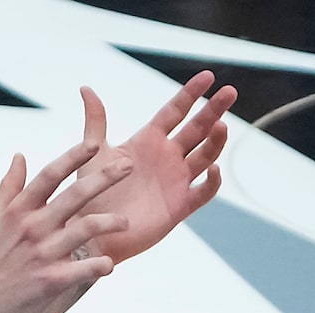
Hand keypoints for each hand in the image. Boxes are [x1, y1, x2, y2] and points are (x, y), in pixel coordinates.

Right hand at [0, 136, 128, 312]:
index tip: (95, 144)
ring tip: (125, 223)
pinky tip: (109, 264)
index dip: (73, 157)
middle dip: (105, 177)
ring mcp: (43, 254)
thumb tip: (19, 156)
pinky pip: (85, 269)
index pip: (49, 175)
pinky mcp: (51, 281)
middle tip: (128, 164)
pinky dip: (102, 265)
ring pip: (87, 228)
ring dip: (111, 222)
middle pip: (75, 195)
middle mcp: (33, 228)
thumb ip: (9, 187)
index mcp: (19, 211)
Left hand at [74, 77, 233, 266]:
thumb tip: (85, 88)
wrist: (89, 234)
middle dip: (214, 111)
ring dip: (215, 141)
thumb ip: (95, 121)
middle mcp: (167, 158)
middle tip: (229, 92)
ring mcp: (176, 181)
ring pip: (205, 156)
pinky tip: (213, 169)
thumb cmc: (89, 195)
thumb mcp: (93, 154)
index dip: (191, 93)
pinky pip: (204, 192)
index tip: (208, 76)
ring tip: (220, 126)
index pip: (175, 111)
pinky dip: (212, 181)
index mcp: (149, 141)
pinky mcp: (180, 206)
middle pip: (197, 129)